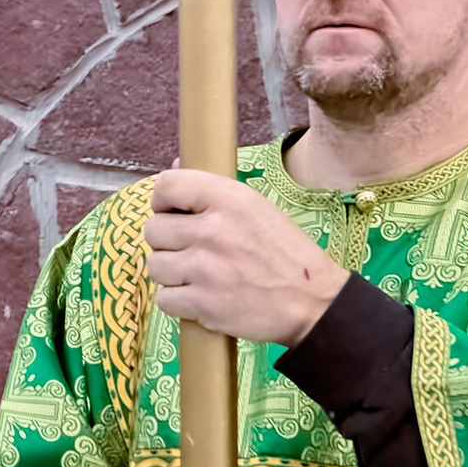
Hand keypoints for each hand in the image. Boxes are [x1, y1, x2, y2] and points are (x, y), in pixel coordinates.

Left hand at [146, 169, 345, 346]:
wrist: (313, 302)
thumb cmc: (286, 254)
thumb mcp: (257, 207)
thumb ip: (213, 190)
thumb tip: (175, 163)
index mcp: (228, 199)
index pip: (166, 185)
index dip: (163, 200)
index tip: (171, 212)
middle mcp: (212, 230)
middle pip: (154, 230)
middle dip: (168, 242)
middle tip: (191, 250)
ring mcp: (204, 268)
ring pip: (155, 266)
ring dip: (172, 273)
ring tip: (198, 276)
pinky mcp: (202, 303)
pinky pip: (164, 299)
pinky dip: (178, 302)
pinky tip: (200, 297)